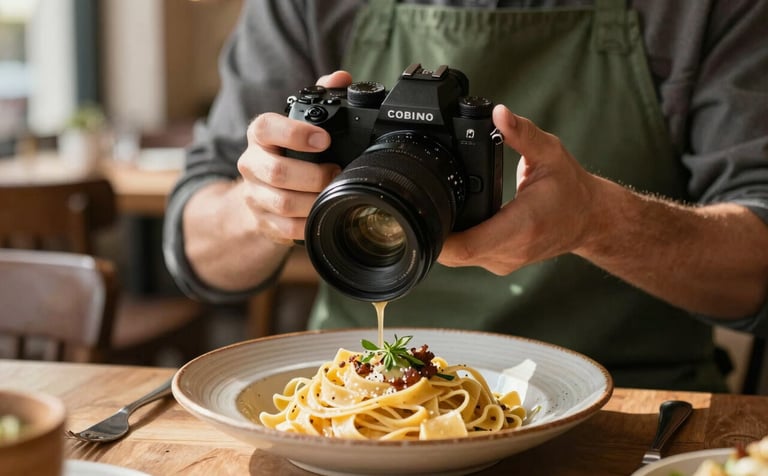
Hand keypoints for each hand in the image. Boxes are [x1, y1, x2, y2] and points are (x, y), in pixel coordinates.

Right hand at [236, 71, 352, 243]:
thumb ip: (319, 97)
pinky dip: (308, 224)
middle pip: (277, 172)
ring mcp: (254, 195)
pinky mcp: (262, 221)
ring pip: (283, 203)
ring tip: (333, 193)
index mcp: (260, 136)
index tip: (324, 139)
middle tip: (336, 171)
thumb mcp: (298, 123)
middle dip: (314, 174)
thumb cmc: (287, 151)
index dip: (295, 133)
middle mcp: (251, 164)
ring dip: (314, 200)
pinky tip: (323, 214)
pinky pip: (286, 228)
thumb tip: (341, 78)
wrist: (259, 190)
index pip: (265, 128)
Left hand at [438, 105, 599, 274]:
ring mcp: (506, 261)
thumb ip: (522, 133)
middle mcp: (511, 250)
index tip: (422, 216)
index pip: (467, 245)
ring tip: (432, 209)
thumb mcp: (550, 153)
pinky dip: (455, 241)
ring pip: (457, 259)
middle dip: (432, 232)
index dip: (438, 237)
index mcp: (522, 226)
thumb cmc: (571, 188)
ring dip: (442, 238)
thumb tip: (498, 113)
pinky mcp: (501, 262)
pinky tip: (450, 220)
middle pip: (454, 254)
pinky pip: (468, 256)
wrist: (590, 220)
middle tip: (417, 205)